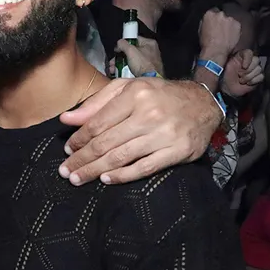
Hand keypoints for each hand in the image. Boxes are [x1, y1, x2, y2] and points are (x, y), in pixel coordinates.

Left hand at [59, 79, 220, 184]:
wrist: (203, 104)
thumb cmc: (157, 96)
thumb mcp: (127, 89)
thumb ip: (96, 104)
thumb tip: (66, 120)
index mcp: (135, 95)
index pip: (98, 123)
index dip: (79, 139)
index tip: (67, 150)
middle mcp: (149, 114)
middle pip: (106, 143)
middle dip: (82, 159)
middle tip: (65, 171)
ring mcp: (165, 135)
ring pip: (121, 157)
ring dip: (95, 170)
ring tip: (78, 178)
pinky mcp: (177, 152)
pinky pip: (144, 168)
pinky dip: (123, 176)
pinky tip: (106, 180)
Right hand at [114, 37, 163, 76]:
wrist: (150, 80)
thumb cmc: (144, 65)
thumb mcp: (130, 51)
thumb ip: (123, 44)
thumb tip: (119, 42)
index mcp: (149, 43)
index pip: (134, 39)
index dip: (124, 44)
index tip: (118, 49)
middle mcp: (151, 51)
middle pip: (132, 51)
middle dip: (120, 57)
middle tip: (113, 62)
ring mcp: (150, 61)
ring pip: (132, 60)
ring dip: (122, 65)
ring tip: (114, 69)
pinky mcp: (148, 70)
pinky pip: (135, 68)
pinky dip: (127, 70)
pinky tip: (121, 73)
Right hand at [198, 9, 241, 65]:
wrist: (216, 51)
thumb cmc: (206, 43)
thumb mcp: (200, 31)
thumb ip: (206, 23)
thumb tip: (209, 21)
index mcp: (209, 14)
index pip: (212, 11)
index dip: (213, 18)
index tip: (214, 22)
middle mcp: (220, 14)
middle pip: (222, 15)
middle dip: (221, 20)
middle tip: (219, 29)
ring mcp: (230, 19)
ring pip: (230, 20)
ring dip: (228, 25)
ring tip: (226, 34)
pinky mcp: (238, 24)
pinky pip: (236, 25)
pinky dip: (234, 29)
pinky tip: (230, 36)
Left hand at [222, 49, 264, 98]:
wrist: (228, 88)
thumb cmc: (225, 76)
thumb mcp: (224, 65)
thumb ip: (229, 58)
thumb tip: (236, 53)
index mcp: (241, 56)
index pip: (249, 52)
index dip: (248, 59)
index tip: (243, 67)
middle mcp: (250, 61)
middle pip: (256, 60)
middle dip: (247, 70)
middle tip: (239, 75)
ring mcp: (255, 69)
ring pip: (259, 69)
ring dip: (248, 77)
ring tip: (241, 80)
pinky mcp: (259, 77)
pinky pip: (261, 76)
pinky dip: (253, 81)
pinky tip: (247, 83)